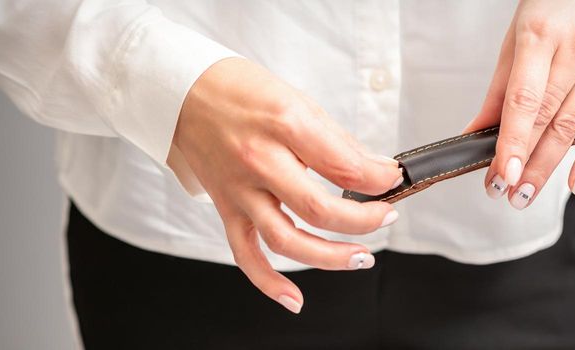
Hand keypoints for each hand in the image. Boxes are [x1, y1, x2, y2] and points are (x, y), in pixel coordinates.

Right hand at [174, 58, 402, 312]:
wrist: (181, 92)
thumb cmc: (239, 90)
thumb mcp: (298, 101)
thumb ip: (337, 141)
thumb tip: (374, 169)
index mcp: (284, 126)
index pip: (344, 166)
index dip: (378, 179)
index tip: (393, 180)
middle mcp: (260, 162)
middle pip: (319, 209)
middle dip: (363, 220)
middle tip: (386, 217)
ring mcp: (240, 190)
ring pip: (286, 240)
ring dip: (329, 257)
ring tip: (360, 258)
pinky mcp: (226, 207)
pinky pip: (246, 254)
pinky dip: (269, 282)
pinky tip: (294, 298)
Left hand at [464, 0, 574, 207]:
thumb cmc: (551, 10)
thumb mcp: (515, 41)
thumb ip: (498, 91)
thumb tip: (474, 134)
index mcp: (541, 36)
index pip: (525, 99)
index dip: (513, 140)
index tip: (501, 174)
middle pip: (548, 118)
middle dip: (524, 163)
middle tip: (506, 194)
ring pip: (573, 127)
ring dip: (548, 167)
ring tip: (525, 194)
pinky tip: (573, 182)